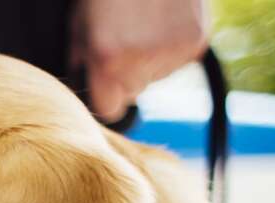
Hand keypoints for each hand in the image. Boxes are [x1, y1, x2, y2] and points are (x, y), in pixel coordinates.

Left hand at [72, 0, 209, 121]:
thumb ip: (82, 64)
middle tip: (125, 37)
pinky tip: (163, 21)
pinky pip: (178, 60)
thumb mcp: (79, 25)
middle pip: (134, 92)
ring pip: (157, 76)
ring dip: (150, 59)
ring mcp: (172, 53)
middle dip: (127, 73)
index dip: (106, 93)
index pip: (110, 109)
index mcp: (107, 59)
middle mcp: (141, 61)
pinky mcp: (195, 42)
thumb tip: (89, 90)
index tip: (105, 80)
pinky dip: (171, 46)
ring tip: (144, 23)